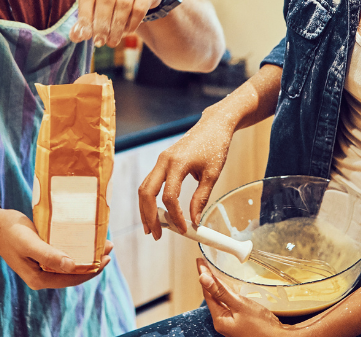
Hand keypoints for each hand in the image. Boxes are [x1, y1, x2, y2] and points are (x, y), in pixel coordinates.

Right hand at [0, 206, 111, 289]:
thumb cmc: (11, 232)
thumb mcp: (30, 242)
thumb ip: (49, 255)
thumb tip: (72, 266)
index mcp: (39, 278)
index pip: (72, 278)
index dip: (91, 269)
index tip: (106, 257)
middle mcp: (42, 277)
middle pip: (73, 274)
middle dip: (93, 262)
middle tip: (108, 247)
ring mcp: (42, 268)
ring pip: (70, 266)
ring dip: (86, 256)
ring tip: (101, 244)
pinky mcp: (42, 258)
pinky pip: (64, 258)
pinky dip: (76, 251)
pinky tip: (84, 242)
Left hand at [70, 0, 165, 46]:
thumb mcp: (99, 2)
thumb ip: (86, 18)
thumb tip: (75, 36)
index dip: (85, 16)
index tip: (85, 35)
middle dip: (102, 24)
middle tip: (100, 42)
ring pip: (123, 4)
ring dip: (116, 27)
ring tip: (112, 42)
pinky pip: (139, 8)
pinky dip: (131, 24)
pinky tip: (126, 32)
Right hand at [138, 107, 235, 239]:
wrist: (213, 125)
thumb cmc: (215, 146)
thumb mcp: (212, 174)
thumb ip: (201, 198)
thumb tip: (195, 221)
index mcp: (177, 163)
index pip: (169, 196)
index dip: (174, 216)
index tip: (184, 229)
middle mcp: (164, 161)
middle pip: (147, 193)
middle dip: (149, 216)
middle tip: (156, 235)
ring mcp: (161, 160)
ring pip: (144, 188)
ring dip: (145, 209)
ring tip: (151, 228)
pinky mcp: (162, 162)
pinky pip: (150, 182)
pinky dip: (150, 199)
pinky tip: (156, 212)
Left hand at [197, 259, 287, 335]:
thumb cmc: (262, 326)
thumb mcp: (240, 305)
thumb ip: (222, 292)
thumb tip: (203, 279)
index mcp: (220, 320)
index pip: (208, 293)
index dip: (204, 275)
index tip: (200, 261)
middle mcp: (223, 322)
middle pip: (213, 297)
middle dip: (209, 280)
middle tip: (206, 264)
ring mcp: (231, 323)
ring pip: (221, 300)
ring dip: (218, 285)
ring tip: (214, 271)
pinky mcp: (240, 321)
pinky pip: (229, 304)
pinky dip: (227, 293)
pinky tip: (229, 287)